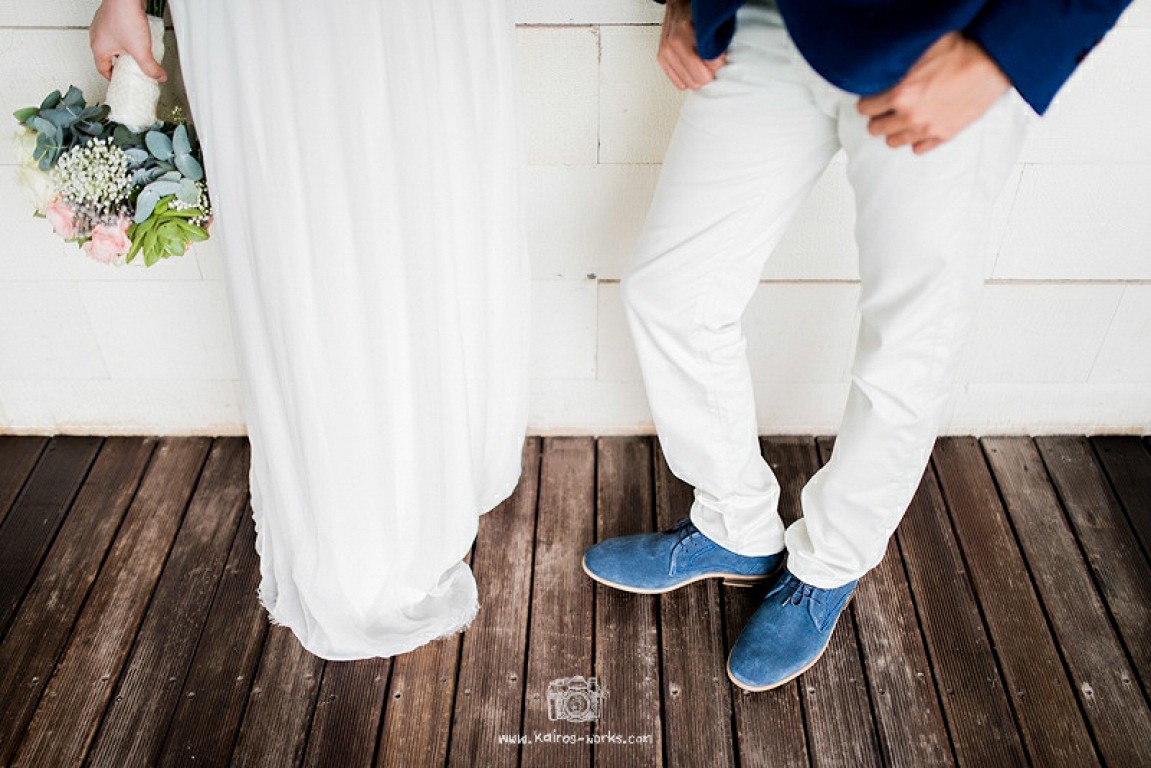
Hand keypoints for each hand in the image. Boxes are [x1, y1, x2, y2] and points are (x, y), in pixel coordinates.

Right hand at [90, 0, 167, 81]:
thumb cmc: (125, 17)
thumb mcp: (140, 50)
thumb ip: (150, 67)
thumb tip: (158, 77)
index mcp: (99, 48)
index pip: (103, 70)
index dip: (113, 79)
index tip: (122, 82)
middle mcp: (98, 37)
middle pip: (108, 58)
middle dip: (121, 66)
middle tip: (132, 71)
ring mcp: (104, 26)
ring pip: (113, 45)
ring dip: (124, 52)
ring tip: (137, 56)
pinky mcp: (112, 18)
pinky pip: (118, 34)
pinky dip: (127, 40)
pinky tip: (138, 39)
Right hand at [658, 0, 726, 89]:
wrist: (678, 4)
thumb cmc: (694, 13)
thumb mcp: (708, 25)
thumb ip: (715, 44)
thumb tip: (719, 63)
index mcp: (685, 34)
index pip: (708, 64)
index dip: (718, 63)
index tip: (720, 57)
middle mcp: (672, 45)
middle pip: (697, 79)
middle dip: (708, 73)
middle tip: (711, 63)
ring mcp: (665, 53)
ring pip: (689, 83)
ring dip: (698, 76)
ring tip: (701, 64)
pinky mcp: (661, 59)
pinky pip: (679, 83)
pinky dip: (688, 78)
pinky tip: (692, 68)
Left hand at [857, 32, 1008, 153]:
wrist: (993, 63)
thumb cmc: (962, 52)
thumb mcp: (921, 52)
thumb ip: (899, 67)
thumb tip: (885, 70)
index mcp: (901, 95)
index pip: (866, 108)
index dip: (867, 102)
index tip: (870, 100)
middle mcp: (910, 116)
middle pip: (876, 128)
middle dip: (878, 117)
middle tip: (884, 110)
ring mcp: (927, 129)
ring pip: (894, 142)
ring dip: (894, 131)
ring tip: (899, 120)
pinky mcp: (944, 135)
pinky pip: (919, 149)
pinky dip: (916, 140)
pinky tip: (918, 129)